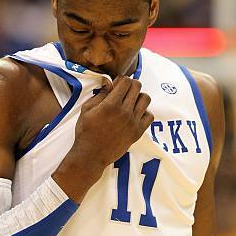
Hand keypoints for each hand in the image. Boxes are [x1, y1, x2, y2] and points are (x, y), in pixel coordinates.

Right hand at [53, 76, 152, 201]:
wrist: (91, 155)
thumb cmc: (86, 132)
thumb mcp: (86, 110)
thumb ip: (100, 94)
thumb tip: (108, 82)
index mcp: (111, 104)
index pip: (125, 81)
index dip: (121, 80)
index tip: (116, 85)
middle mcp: (124, 112)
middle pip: (137, 86)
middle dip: (130, 85)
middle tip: (123, 92)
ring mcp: (133, 122)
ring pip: (146, 98)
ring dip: (138, 97)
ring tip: (130, 103)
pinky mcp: (138, 132)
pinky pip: (149, 116)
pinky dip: (144, 112)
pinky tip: (135, 115)